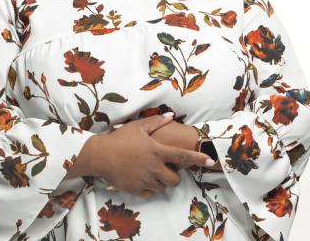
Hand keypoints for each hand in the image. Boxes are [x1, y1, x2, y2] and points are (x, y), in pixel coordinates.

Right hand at [75, 113, 213, 197]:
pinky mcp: (136, 189)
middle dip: (175, 176)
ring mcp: (145, 179)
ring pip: (163, 187)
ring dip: (162, 181)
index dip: (198, 158)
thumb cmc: (120, 137)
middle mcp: (154, 167)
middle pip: (175, 179)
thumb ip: (157, 122)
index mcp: (157, 151)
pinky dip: (151, 188)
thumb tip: (171, 116)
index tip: (209, 160)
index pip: (183, 156)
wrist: (100, 155)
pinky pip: (151, 193)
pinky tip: (145, 179)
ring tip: (153, 172)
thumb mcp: (138, 126)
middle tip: (167, 169)